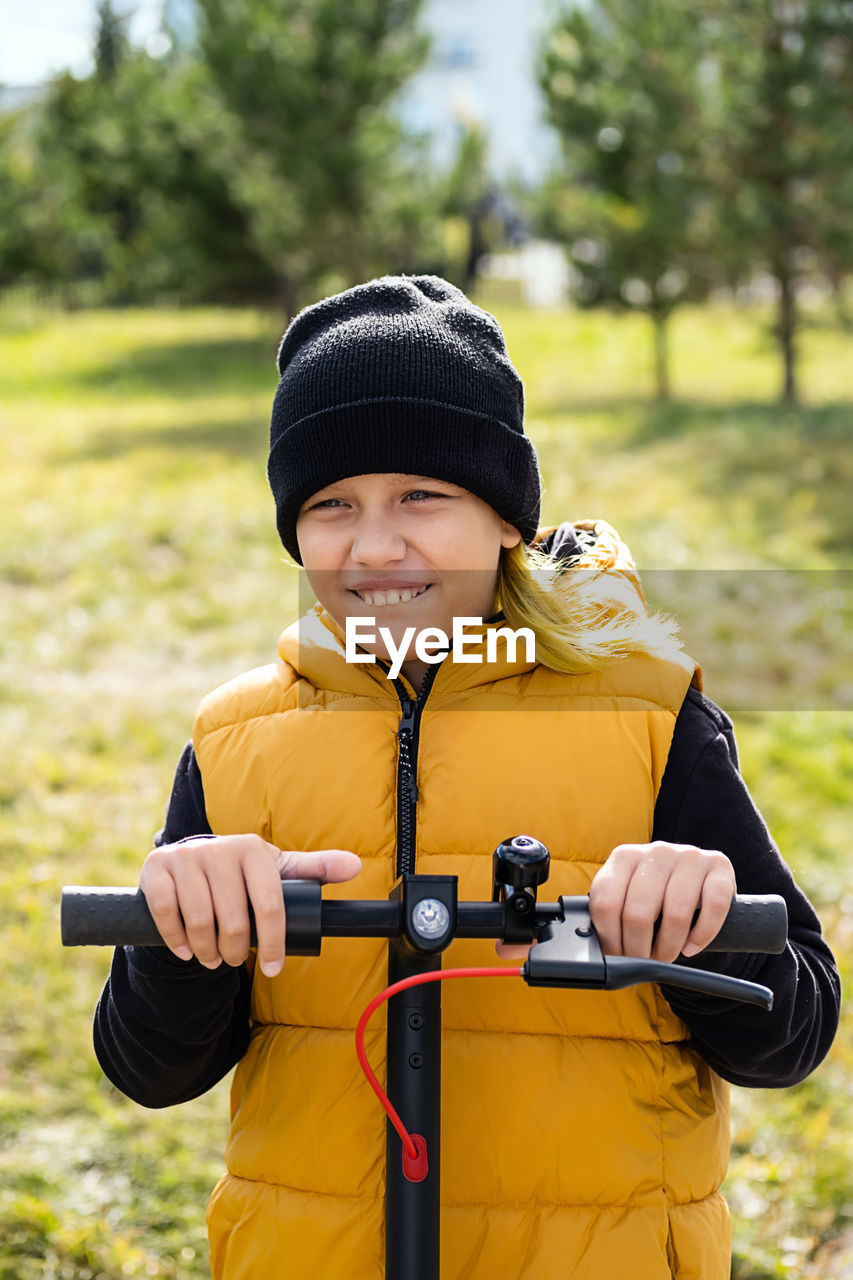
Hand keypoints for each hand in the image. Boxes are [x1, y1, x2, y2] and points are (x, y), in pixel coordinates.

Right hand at [139, 835, 360, 976]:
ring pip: (198, 920)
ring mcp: (185, 857)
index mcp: (253, 849)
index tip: (272, 968)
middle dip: (234, 952)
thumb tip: (355, 866)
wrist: (190, 863)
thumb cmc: (243, 874)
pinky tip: (186, 950)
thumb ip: (315, 869)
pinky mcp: (156, 868)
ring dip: (206, 951)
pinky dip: (176, 940)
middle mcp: (220, 848)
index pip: (270, 905)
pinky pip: (164, 914)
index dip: (272, 943)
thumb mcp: (278, 870)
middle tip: (233, 960)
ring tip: (212, 957)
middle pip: (232, 920)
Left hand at [589, 841, 735, 962]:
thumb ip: (610, 914)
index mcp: (624, 857)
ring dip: (669, 947)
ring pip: (676, 913)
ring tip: (666, 956)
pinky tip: (692, 946)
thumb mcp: (628, 896)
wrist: (697, 881)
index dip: (609, 938)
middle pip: (638, 913)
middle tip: (643, 961)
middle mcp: (655, 852)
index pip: (605, 903)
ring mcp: (689, 856)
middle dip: (639, 949)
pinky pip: (713, 908)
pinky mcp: (719, 866)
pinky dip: (701, 935)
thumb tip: (594, 951)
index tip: (616, 956)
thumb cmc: (656, 896)